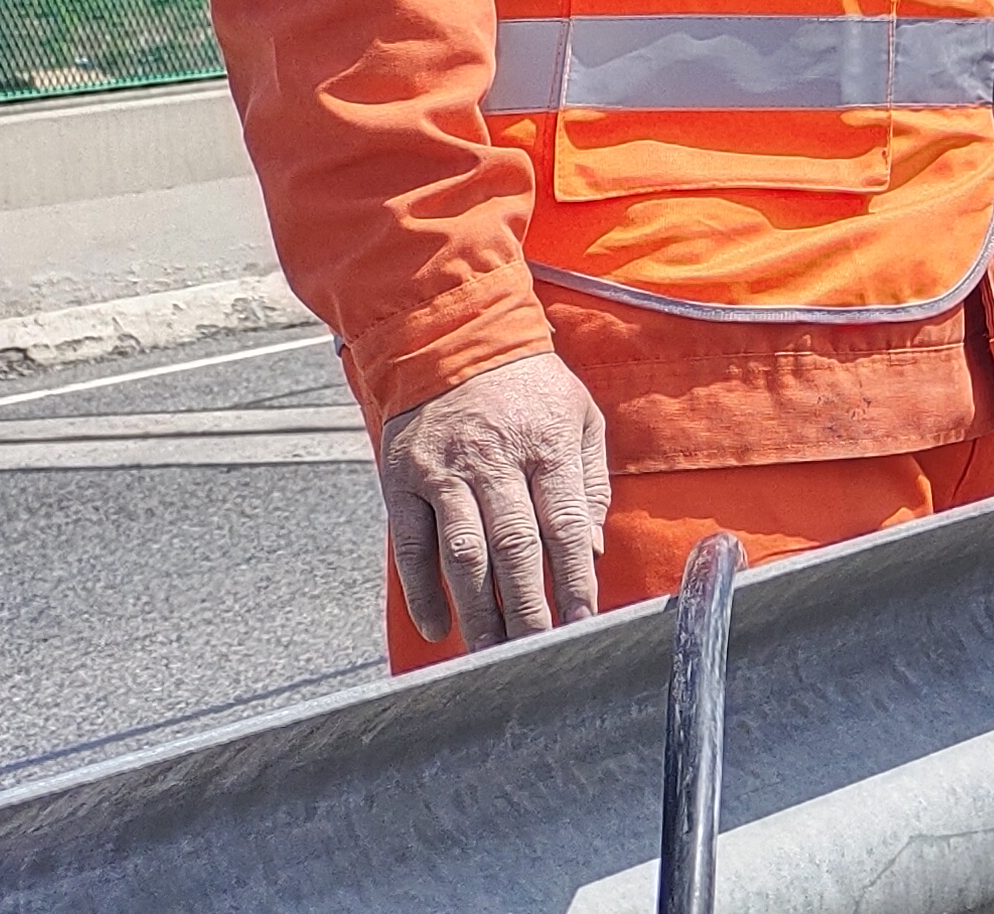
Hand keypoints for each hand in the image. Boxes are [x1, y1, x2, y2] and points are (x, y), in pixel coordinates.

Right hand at [379, 352, 610, 649]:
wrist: (450, 338)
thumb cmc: (529, 386)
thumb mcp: (580, 416)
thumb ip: (591, 482)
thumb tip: (592, 550)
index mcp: (546, 446)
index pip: (565, 527)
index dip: (575, 580)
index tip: (584, 624)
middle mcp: (494, 462)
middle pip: (514, 548)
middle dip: (528, 608)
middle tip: (538, 654)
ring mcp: (443, 473)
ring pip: (462, 554)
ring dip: (477, 610)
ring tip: (492, 655)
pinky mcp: (401, 480)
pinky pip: (410, 546)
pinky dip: (422, 591)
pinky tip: (438, 628)